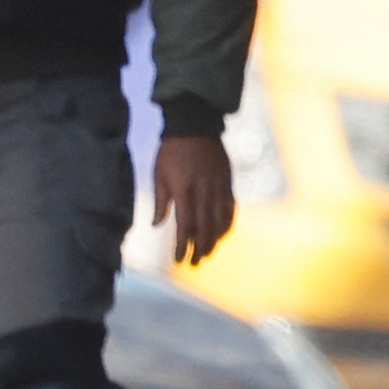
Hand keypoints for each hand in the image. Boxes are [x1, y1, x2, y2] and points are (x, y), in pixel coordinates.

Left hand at [152, 125, 235, 267]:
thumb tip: (158, 225)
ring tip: (208, 252)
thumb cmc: (171, 151)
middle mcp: (204, 191)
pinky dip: (227, 223)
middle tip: (195, 263)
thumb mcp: (158, 175)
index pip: (185, 226)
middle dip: (200, 248)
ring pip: (220, 220)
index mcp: (184, 190)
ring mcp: (219, 187)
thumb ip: (161, 201)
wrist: (195, 126)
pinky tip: (222, 233)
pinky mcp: (227, 182)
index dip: (182, 245)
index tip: (178, 260)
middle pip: (205, 227)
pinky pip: (230, 207)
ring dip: (214, 239)